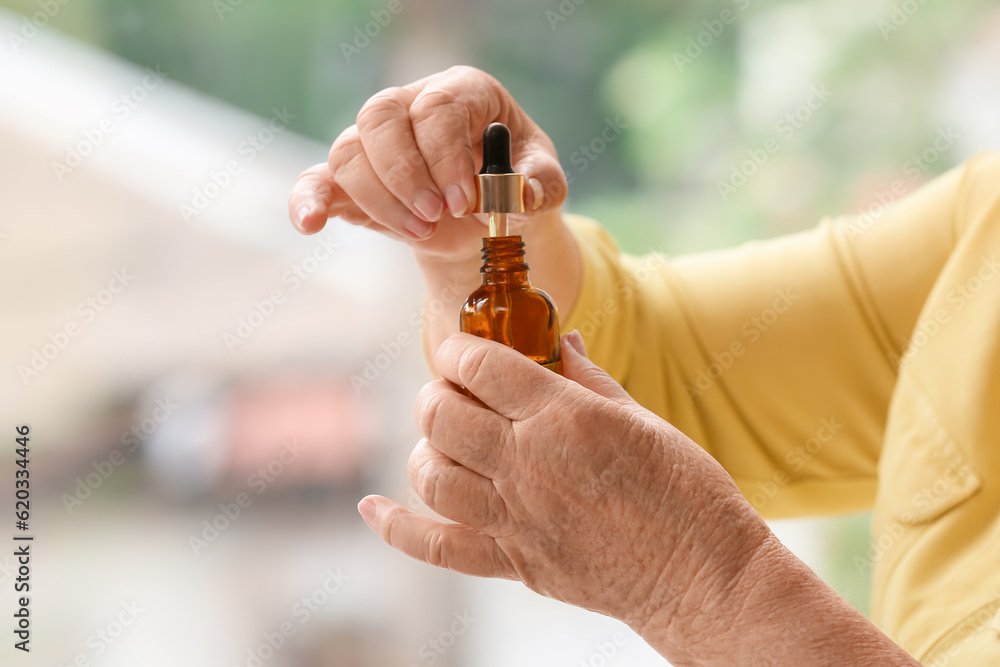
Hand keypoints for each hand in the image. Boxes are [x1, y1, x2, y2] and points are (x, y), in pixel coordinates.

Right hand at [286, 66, 566, 262]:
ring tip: (421, 232)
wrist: (487, 209)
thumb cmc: (514, 177)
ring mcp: (376, 141)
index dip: (446, 156)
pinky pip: (318, 179)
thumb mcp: (541, 178)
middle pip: (380, 116)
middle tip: (436, 216)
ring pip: (349, 150)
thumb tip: (522, 197)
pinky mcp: (353, 178)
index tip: (464, 203)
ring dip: (379, 198)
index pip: (437, 107)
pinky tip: (312, 223)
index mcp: (461, 91)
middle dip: (405, 173)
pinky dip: (308, 200)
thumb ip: (540, 184)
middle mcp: (411, 105)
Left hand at [357, 331, 770, 648]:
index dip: (463, 348)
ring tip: (446, 438)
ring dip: (426, 446)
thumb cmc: (687, 493)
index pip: (483, 367)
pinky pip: (437, 546)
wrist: (704, 578)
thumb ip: (589, 379)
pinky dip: (397, 526)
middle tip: (457, 391)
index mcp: (565, 419)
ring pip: (432, 473)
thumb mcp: (644, 419)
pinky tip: (373, 507)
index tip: (464, 347)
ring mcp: (516, 518)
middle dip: (439, 391)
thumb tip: (560, 341)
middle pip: (444, 414)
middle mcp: (529, 464)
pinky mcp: (515, 562)